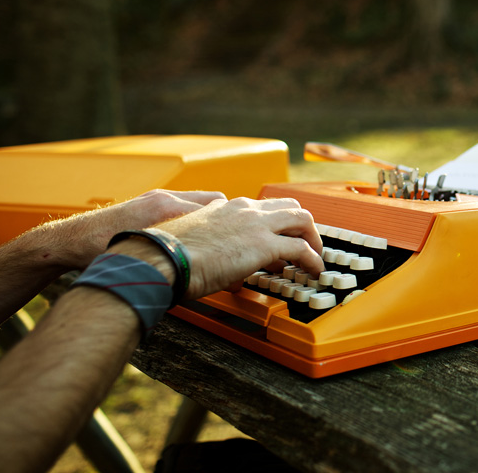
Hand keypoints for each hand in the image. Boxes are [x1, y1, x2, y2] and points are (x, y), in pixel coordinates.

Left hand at [54, 190, 225, 270]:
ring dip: (213, 219)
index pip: (215, 206)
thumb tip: (208, 267)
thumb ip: (176, 256)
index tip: (243, 239)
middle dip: (229, 219)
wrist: (70, 242)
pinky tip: (194, 238)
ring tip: (220, 240)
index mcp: (164, 207)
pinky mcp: (151, 205)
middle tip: (239, 239)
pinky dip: (195, 220)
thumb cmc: (99, 250)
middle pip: (214, 201)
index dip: (233, 223)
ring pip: (201, 204)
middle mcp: (164, 200)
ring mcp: (158, 200)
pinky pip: (185, 207)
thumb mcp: (142, 256)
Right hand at [154, 197, 323, 299]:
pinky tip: (314, 271)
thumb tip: (225, 270)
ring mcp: (256, 224)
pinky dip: (313, 259)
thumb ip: (211, 246)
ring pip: (301, 219)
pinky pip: (301, 249)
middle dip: (300, 225)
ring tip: (315, 257)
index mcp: (224, 206)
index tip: (276, 242)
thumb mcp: (192, 241)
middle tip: (304, 245)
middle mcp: (243, 209)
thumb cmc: (168, 255)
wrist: (163, 258)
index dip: (272, 226)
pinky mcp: (264, 244)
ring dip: (312, 238)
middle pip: (287, 206)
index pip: (259, 208)